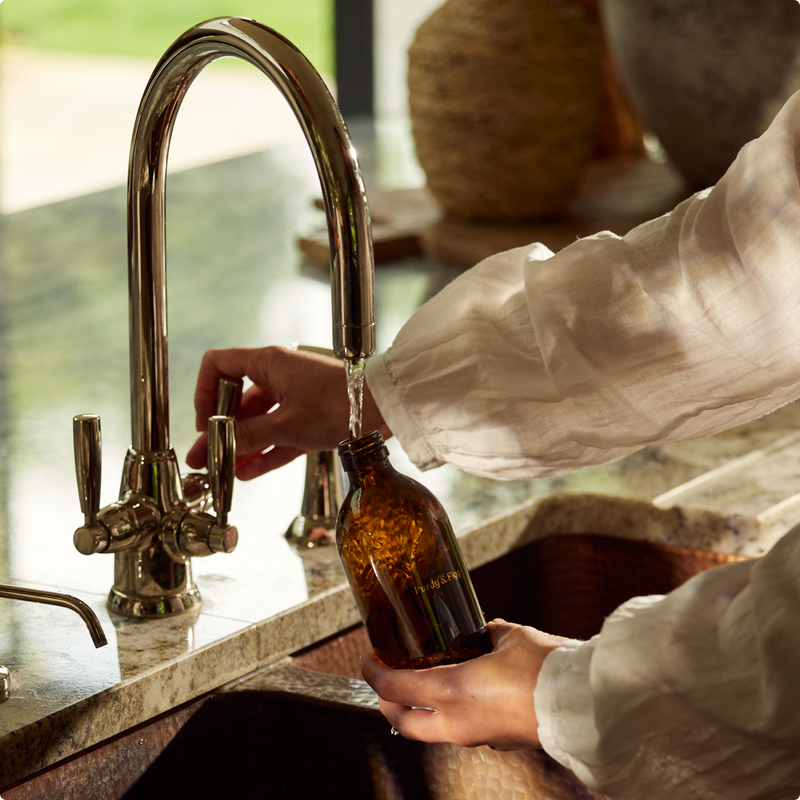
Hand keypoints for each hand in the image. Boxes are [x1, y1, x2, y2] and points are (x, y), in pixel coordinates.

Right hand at [186, 346, 389, 479]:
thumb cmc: (340, 405)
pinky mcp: (309, 414)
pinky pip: (279, 432)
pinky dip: (266, 450)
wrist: (385, 408)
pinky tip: (250, 471)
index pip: (219, 366)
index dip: (204, 392)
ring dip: (242, 445)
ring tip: (223, 470)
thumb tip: (218, 447)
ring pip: (259, 420)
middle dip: (220, 430)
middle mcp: (278, 375)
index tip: (204, 421)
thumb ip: (250, 436)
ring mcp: (294, 394)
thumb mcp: (287, 424)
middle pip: (237, 400)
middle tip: (204, 456)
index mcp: (268, 363)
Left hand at [360, 620, 564, 749]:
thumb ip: (485, 634)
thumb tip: (481, 631)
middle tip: (385, 681)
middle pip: (403, 723)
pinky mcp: (496, 742)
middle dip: (387, 704)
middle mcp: (457, 721)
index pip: (394, 689)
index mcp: (451, 692)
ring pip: (430, 732)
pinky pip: (459, 732)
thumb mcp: (509, 636)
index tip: (368, 659)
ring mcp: (476, 737)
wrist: (582, 704)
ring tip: (420, 687)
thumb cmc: (545, 668)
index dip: (373, 673)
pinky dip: (448, 716)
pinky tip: (460, 695)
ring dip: (418, 712)